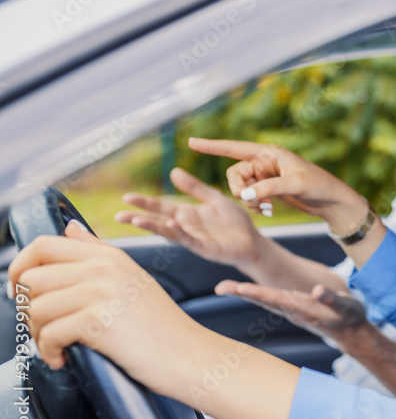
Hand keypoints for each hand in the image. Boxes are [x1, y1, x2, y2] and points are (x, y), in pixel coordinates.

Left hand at [7, 221, 206, 394]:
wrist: (189, 355)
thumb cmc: (161, 325)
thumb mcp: (131, 277)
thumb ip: (97, 251)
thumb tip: (70, 228)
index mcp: (108, 255)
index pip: (43, 245)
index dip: (19, 268)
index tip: (20, 291)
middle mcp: (102, 268)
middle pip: (30, 278)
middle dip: (25, 308)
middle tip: (42, 328)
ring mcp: (100, 293)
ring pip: (34, 308)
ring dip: (36, 334)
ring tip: (54, 346)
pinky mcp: (97, 322)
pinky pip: (48, 334)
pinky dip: (48, 352)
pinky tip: (62, 359)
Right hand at [115, 168, 262, 268]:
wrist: (252, 240)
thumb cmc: (233, 221)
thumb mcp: (213, 198)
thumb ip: (195, 187)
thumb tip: (173, 171)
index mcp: (187, 214)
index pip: (161, 207)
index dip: (145, 203)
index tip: (126, 198)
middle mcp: (186, 226)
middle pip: (158, 220)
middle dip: (139, 217)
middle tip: (119, 215)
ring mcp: (194, 238)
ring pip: (169, 232)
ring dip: (153, 226)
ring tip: (136, 220)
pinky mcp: (205, 247)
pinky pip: (189, 239)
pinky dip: (179, 232)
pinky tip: (170, 224)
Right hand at [188, 137, 368, 234]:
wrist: (332, 202)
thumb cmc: (320, 186)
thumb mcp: (295, 185)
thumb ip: (268, 188)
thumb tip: (243, 195)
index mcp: (270, 153)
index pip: (235, 148)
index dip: (212, 146)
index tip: (191, 142)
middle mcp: (265, 162)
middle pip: (234, 174)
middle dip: (240, 190)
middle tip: (256, 203)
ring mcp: (265, 177)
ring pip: (240, 188)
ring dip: (248, 201)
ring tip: (267, 209)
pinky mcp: (268, 190)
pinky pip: (249, 197)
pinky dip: (254, 205)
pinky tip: (269, 211)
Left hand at [214, 279, 367, 342]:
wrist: (351, 333)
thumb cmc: (350, 317)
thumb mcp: (346, 306)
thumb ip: (332, 299)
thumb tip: (317, 290)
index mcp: (303, 309)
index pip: (276, 299)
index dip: (259, 293)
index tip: (240, 288)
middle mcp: (293, 311)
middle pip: (264, 300)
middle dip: (243, 293)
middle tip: (220, 287)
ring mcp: (292, 311)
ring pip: (265, 301)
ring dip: (246, 294)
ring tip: (226, 287)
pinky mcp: (294, 310)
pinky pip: (271, 301)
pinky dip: (257, 295)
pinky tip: (246, 291)